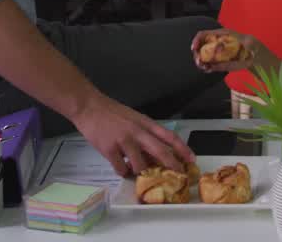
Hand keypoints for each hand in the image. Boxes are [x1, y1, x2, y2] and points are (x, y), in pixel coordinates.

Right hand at [72, 95, 193, 176]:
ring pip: (140, 165)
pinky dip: (122, 172)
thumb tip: (155, 154)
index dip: (182, 148)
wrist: (89, 106)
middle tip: (178, 175)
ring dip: (140, 172)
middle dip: (172, 165)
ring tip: (135, 170)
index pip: (169, 136)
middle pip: (160, 151)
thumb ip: (145, 134)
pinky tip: (120, 167)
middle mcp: (137, 132)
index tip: (192, 159)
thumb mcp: (133, 119)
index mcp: (145, 123)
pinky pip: (120, 169)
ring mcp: (123, 141)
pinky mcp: (109, 149)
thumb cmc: (111, 112)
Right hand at [190, 28, 262, 72]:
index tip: (194, 48)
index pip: (203, 34)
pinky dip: (206, 67)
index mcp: (220, 35)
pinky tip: (208, 69)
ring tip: (204, 67)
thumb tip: (243, 45)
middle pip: (200, 46)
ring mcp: (215, 52)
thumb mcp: (250, 43)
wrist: (253, 54)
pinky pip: (208, 64)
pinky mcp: (218, 61)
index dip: (197, 40)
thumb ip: (246, 44)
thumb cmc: (251, 44)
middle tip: (199, 62)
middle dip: (197, 54)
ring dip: (200, 62)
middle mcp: (215, 42)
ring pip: (202, 56)